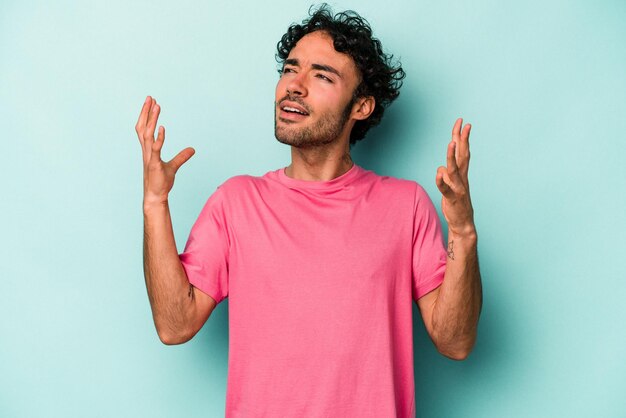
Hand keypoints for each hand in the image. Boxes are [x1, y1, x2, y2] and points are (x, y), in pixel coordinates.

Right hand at [135, 96, 194, 206]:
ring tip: (156, 106)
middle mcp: (146, 151)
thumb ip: (182, 157)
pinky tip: (163, 128)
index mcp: (148, 150)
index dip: (147, 116)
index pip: (145, 129)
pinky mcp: (154, 164)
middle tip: (150, 97)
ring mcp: (149, 157)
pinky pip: (155, 148)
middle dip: (146, 112)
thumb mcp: (173, 167)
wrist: (156, 197)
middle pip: (142, 127)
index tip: (152, 103)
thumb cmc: (161, 182)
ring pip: (147, 134)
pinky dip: (159, 138)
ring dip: (152, 120)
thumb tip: (192, 149)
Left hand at [435, 118, 475, 237]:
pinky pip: (445, 188)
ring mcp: (457, 188)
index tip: (464, 123)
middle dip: (462, 139)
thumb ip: (446, 175)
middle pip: (462, 155)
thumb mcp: (451, 186)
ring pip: (454, 169)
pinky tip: (438, 174)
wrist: (463, 222)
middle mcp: (462, 178)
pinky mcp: (451, 198)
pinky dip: (441, 181)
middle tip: (462, 124)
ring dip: (451, 156)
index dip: (462, 137)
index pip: (463, 151)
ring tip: (450, 143)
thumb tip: (441, 168)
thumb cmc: (456, 202)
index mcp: (462, 174)